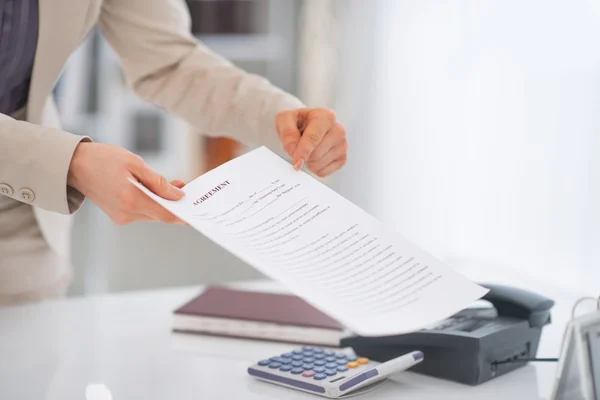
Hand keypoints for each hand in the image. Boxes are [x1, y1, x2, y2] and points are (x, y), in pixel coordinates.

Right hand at [67, 142, 185, 224]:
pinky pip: (142, 212)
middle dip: (175, 204)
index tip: (197, 211)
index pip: (165, 214)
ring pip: (152, 214)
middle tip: (186, 188)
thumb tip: (178, 196)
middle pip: (160, 215)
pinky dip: (151, 202)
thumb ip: (158, 182)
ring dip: (163, 202)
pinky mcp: (118, 216)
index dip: (183, 215)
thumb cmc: (103, 159)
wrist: (74, 165)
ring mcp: (121, 217)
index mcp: (131, 200)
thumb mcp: (135, 164)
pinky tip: (155, 189)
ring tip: (172, 184)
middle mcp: (126, 213)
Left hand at [276, 108, 347, 176]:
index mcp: (325, 116)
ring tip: (307, 150)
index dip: (303, 151)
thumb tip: (293, 151)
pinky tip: (314, 157)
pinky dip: (314, 169)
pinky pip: (323, 172)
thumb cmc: (296, 122)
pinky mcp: (342, 158)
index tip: (296, 163)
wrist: (304, 126)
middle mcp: (338, 130)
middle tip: (297, 148)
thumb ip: (287, 133)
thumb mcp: (284, 119)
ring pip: (319, 165)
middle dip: (303, 156)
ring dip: (307, 162)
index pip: (314, 137)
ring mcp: (342, 145)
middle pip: (316, 154)